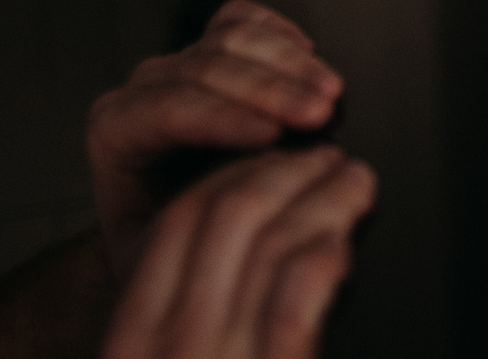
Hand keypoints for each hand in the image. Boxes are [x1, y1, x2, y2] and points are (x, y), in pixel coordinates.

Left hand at [89, 0, 345, 279]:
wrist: (163, 231)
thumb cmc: (166, 241)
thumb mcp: (164, 247)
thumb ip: (196, 214)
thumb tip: (259, 189)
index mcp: (116, 132)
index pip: (167, 111)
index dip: (223, 118)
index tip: (272, 134)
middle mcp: (143, 89)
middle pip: (207, 67)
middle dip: (270, 89)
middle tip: (320, 113)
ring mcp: (178, 63)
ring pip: (230, 37)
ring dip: (288, 61)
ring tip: (330, 91)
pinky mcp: (208, 49)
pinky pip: (241, 18)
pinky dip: (278, 29)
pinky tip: (308, 51)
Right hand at [101, 145, 375, 358]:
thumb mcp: (177, 353)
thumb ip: (194, 302)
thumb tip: (251, 215)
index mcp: (133, 338)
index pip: (174, 220)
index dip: (235, 169)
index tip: (277, 149)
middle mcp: (166, 346)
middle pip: (224, 212)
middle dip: (286, 166)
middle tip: (328, 154)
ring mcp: (213, 358)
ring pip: (272, 238)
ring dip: (324, 195)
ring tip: (355, 181)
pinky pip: (302, 284)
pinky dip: (330, 247)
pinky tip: (346, 241)